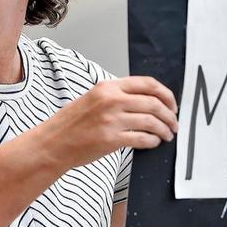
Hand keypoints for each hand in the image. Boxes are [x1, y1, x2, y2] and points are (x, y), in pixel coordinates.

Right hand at [38, 76, 178, 169]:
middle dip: (170, 115)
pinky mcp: (111, 139)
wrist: (53, 143)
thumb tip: (147, 101)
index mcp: (108, 87)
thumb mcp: (93, 98)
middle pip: (154, 103)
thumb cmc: (71, 124)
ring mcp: (112, 120)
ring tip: (167, 135)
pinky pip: (142, 139)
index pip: (148, 84)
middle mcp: (111, 100)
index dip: (166, 95)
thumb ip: (117, 96)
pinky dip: (152, 141)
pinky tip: (153, 143)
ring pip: (151, 122)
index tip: (172, 104)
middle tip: (174, 123)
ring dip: (164, 130)